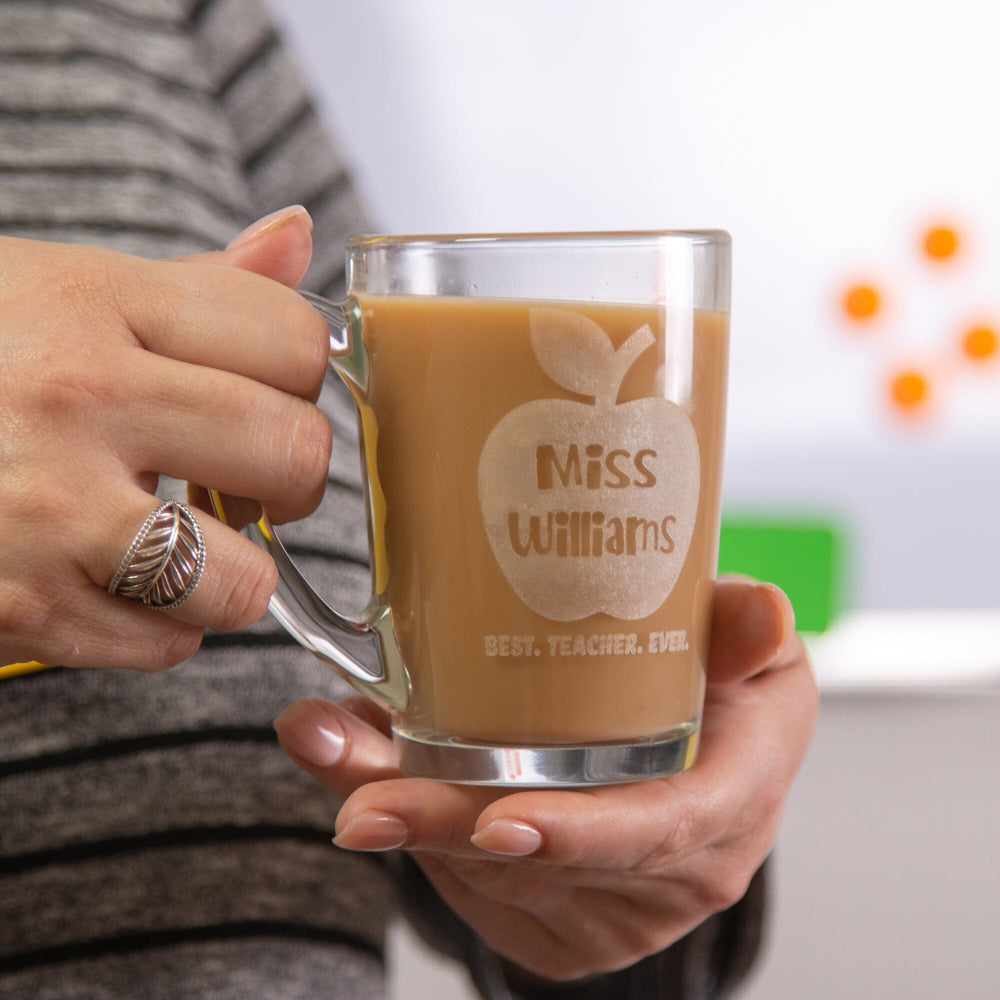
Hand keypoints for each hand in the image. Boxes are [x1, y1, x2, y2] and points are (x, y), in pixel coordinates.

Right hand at [0, 207, 330, 669]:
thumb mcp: (60, 289)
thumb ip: (195, 282)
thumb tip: (295, 234)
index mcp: (96, 303)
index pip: (295, 343)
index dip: (304, 378)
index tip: (275, 394)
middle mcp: (76, 400)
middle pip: (294, 456)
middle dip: (295, 478)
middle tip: (251, 476)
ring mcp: (45, 513)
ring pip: (242, 579)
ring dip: (233, 572)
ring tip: (188, 541)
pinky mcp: (18, 609)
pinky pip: (168, 646)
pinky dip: (164, 627)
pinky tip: (117, 581)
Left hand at [274, 577, 817, 981]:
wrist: (701, 756)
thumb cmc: (723, 693)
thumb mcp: (744, 652)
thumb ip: (741, 630)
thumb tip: (764, 606)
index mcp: (728, 805)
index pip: (658, 833)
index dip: (582, 834)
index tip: (502, 822)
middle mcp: (671, 875)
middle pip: (547, 865)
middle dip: (446, 830)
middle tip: (359, 799)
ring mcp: (613, 910)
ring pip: (490, 877)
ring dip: (405, 818)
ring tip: (333, 747)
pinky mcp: (561, 923)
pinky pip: (472, 888)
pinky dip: (414, 828)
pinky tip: (370, 767)